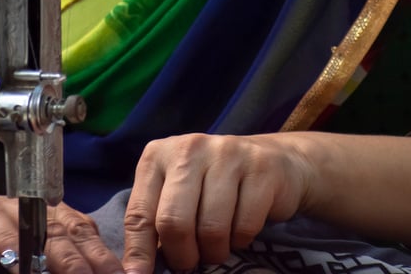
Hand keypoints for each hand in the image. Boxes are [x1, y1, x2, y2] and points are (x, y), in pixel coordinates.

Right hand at [0, 161, 120, 273]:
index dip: (94, 252)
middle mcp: (3, 204)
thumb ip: (46, 249)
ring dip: (8, 242)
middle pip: (38, 226)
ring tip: (21, 265)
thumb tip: (88, 269)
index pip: (71, 227)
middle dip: (64, 254)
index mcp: (28, 209)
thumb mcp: (11, 233)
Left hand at [123, 133, 309, 273]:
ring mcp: (226, 154)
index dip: (138, 253)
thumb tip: (136, 271)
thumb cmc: (213, 184)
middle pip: (173, 223)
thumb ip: (156, 220)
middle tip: (191, 263)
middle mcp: (189, 149)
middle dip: (182, 256)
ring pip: (211, 228)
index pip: (139, 214)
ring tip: (217, 245)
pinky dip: (241, 240)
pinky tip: (240, 228)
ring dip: (214, 251)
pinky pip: (244, 226)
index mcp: (158, 155)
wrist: (273, 159)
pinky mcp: (260, 168)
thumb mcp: (177, 193)